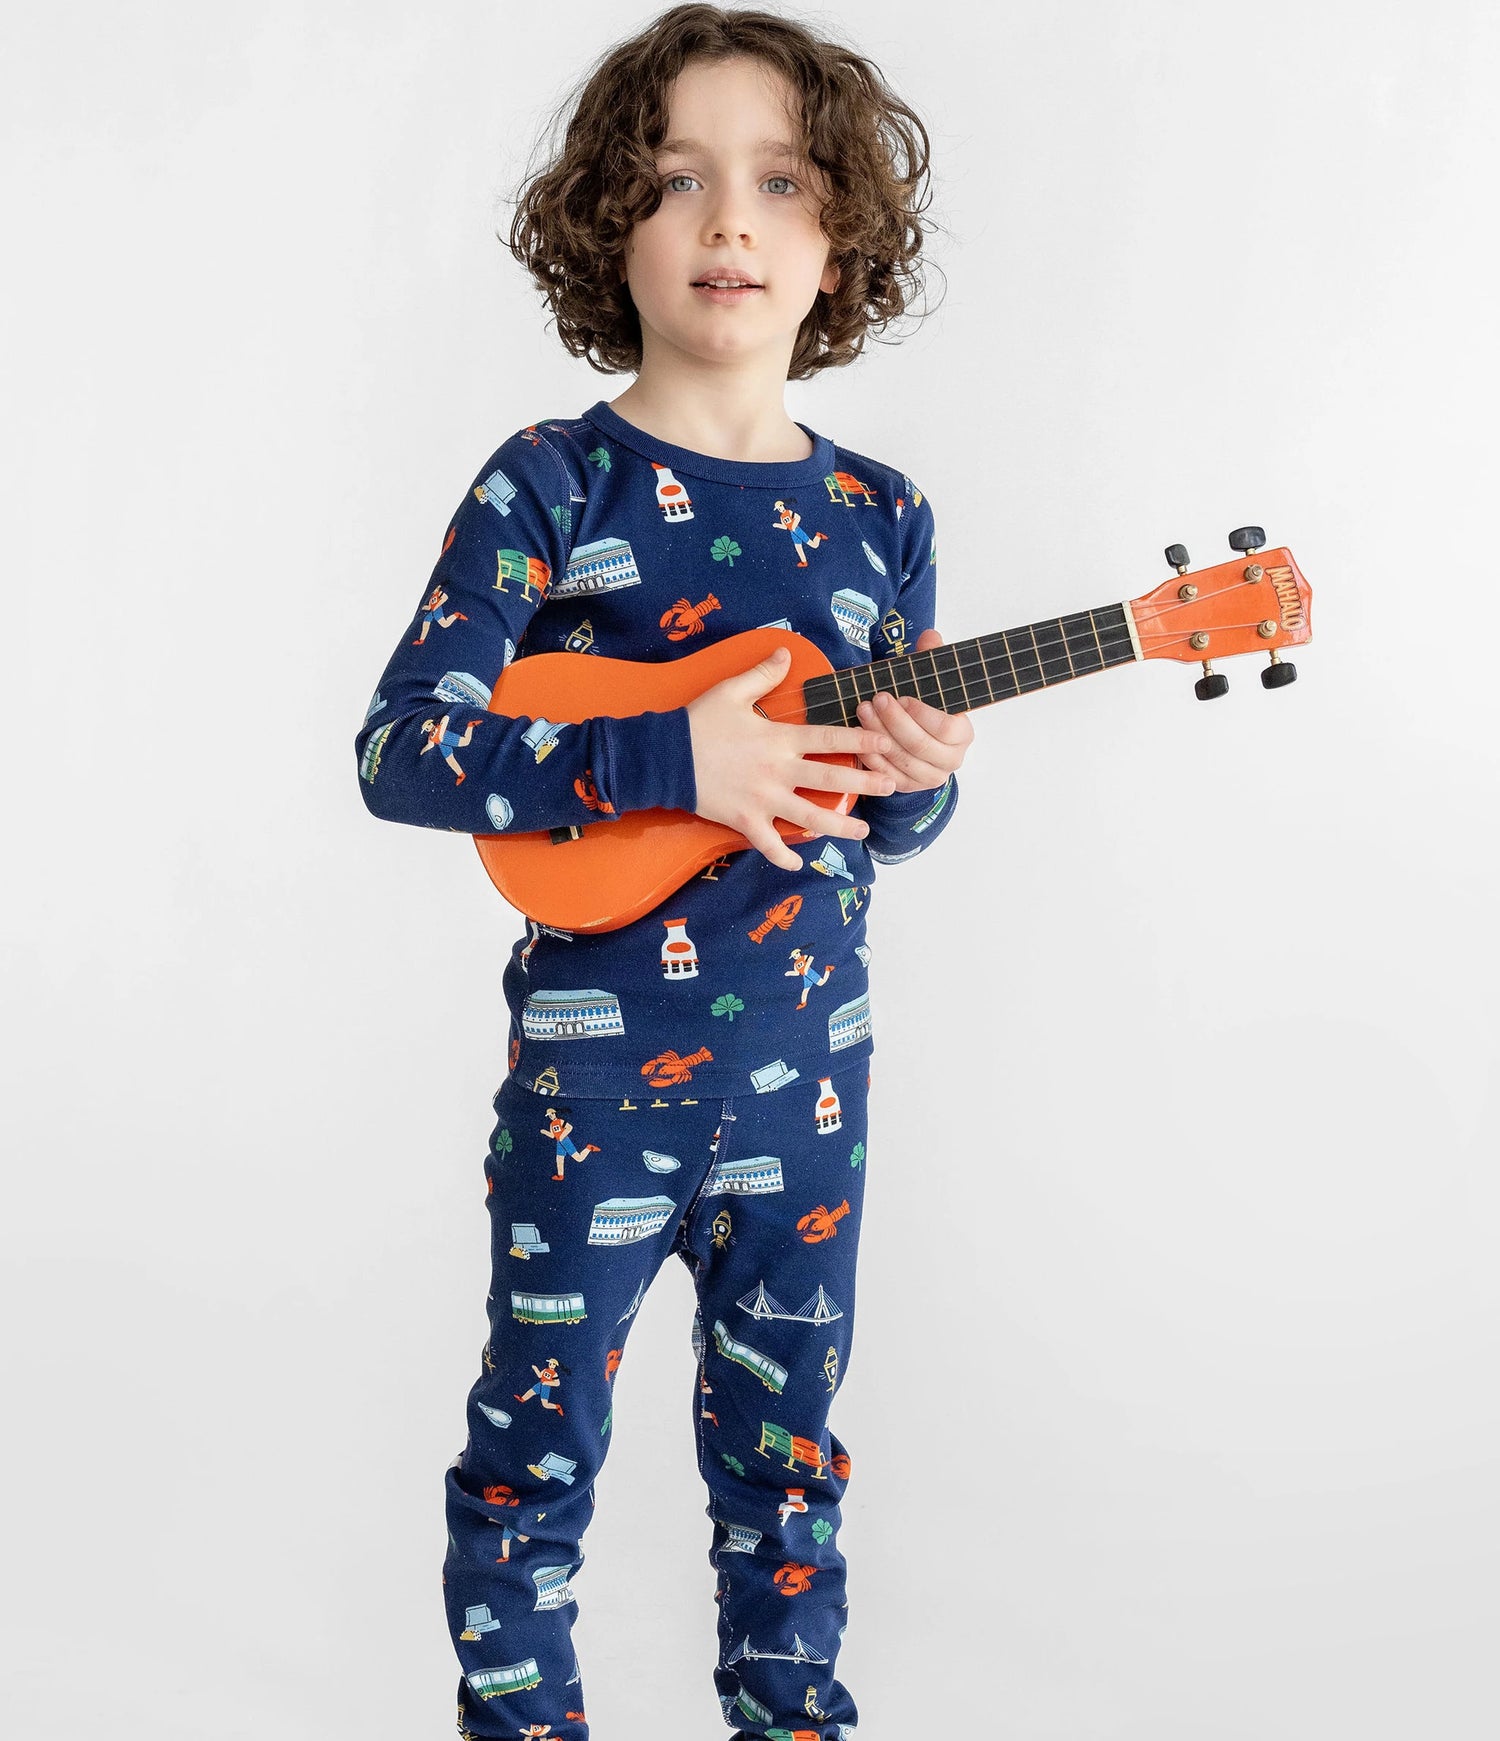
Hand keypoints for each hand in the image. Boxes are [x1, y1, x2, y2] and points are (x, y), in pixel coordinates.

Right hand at [687, 645, 898, 870]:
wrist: (664, 757)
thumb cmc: (698, 722)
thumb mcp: (730, 691)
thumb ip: (762, 674)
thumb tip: (786, 653)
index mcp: (778, 739)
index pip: (828, 737)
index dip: (860, 740)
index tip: (886, 743)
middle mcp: (777, 771)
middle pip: (829, 778)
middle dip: (865, 783)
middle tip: (892, 786)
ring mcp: (762, 799)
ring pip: (809, 817)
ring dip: (839, 825)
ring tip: (863, 831)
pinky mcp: (744, 819)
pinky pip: (768, 844)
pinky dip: (784, 855)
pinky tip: (799, 862)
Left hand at [854, 628, 973, 790]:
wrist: (918, 738)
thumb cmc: (925, 707)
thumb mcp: (930, 681)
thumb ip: (932, 658)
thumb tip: (931, 636)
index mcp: (963, 734)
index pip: (946, 728)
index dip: (921, 713)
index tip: (901, 697)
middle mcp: (950, 760)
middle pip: (920, 745)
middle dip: (893, 721)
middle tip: (874, 700)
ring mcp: (929, 777)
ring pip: (901, 761)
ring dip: (878, 736)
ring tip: (863, 712)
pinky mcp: (908, 787)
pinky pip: (887, 776)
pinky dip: (871, 758)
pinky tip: (859, 738)